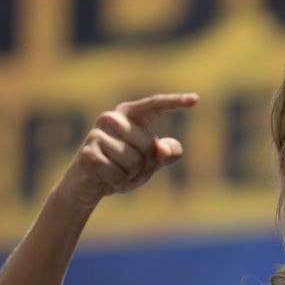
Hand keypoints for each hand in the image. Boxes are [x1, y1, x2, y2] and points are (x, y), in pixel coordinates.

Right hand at [58, 93, 198, 209]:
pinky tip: (106, 178)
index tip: (196, 99)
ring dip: (130, 175)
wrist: (88, 185)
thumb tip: (161, 149)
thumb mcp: (151, 162)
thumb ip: (166, 153)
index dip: (175, 102)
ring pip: (134, 162)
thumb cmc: (123, 168)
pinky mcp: (89, 153)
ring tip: (116, 171)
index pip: (155, 105)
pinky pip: (119, 174)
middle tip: (127, 166)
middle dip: (144, 164)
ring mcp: (97, 134)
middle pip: (149, 146)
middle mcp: (112, 118)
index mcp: (130, 115)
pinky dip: (118, 182)